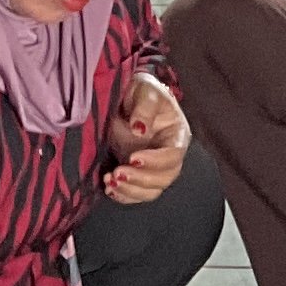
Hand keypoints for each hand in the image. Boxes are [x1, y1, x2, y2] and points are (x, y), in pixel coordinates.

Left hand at [101, 74, 187, 206]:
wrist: (127, 98)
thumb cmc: (141, 91)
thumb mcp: (144, 90)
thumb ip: (145, 107)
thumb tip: (139, 129)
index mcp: (176, 135)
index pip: (173, 155)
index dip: (155, 161)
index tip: (133, 158)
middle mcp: (169, 155)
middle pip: (164, 178)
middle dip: (141, 179)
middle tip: (118, 172)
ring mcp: (154, 167)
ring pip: (151, 190)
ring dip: (131, 190)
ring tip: (110, 180)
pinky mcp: (139, 174)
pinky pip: (136, 193)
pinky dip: (123, 195)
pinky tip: (109, 188)